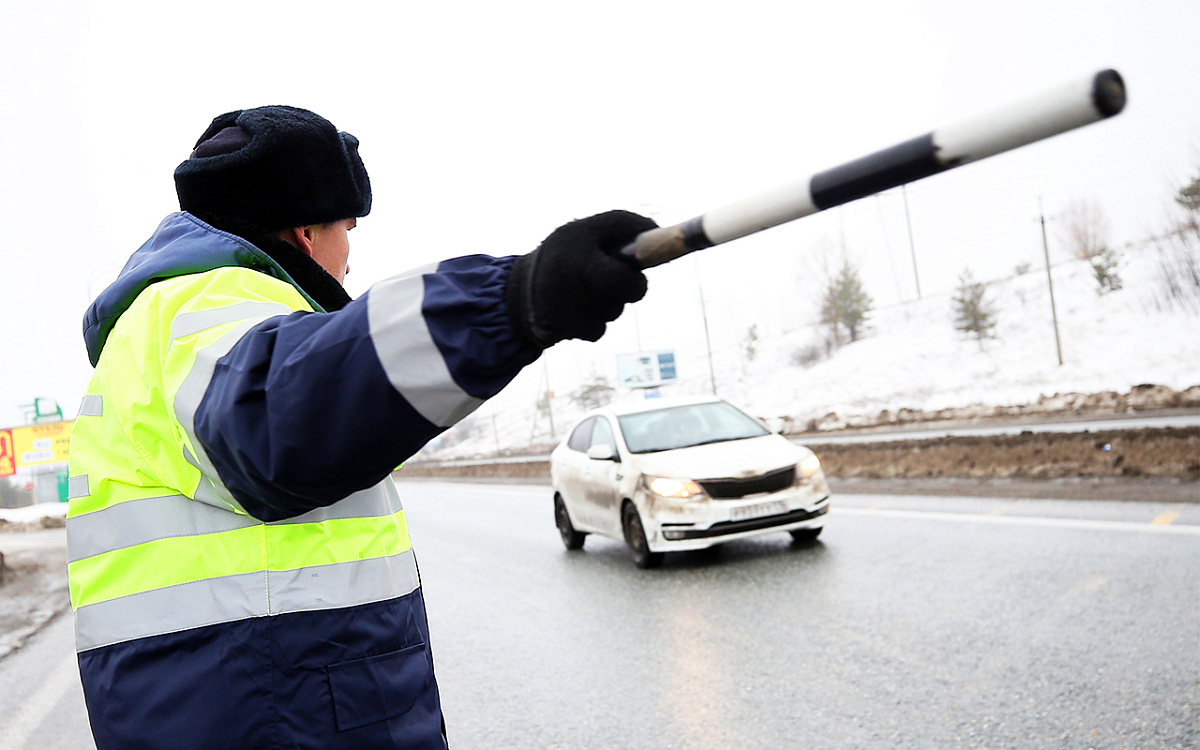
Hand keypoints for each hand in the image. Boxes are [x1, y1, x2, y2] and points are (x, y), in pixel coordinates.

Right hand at [507, 210, 654, 346]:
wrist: (518, 290)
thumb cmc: (568, 254)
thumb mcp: (590, 231)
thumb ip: (626, 227)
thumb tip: (661, 235)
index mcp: (577, 240)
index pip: (622, 258)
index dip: (639, 270)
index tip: (646, 270)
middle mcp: (566, 271)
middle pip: (627, 289)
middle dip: (632, 288)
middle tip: (622, 281)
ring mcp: (559, 301)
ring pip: (613, 311)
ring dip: (608, 304)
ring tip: (586, 292)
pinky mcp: (555, 327)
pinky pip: (598, 331)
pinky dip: (593, 323)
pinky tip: (576, 311)